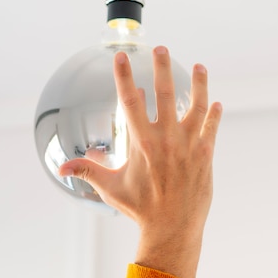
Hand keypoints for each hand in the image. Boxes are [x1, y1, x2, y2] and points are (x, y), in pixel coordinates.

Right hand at [59, 46, 221, 277]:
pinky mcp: (205, 155)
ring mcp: (188, 145)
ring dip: (199, 84)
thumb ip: (88, 171)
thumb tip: (61, 167)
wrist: (172, 228)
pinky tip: (216, 103)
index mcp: (141, 143)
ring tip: (200, 66)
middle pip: (165, 94)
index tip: (122, 57)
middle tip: (161, 49)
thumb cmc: (140, 209)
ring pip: (196, 106)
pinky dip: (214, 115)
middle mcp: (165, 139)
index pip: (130, 101)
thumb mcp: (111, 188)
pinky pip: (211, 128)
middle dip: (162, 68)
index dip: (124, 76)